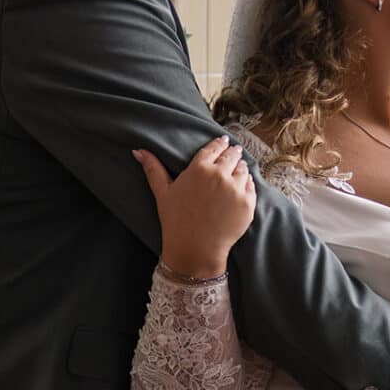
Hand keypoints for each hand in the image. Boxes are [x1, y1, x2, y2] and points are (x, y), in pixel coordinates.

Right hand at [134, 136, 256, 278]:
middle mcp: (219, 174)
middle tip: (234, 151)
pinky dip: (248, 183)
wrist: (195, 249)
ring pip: (243, 169)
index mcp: (199, 168)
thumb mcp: (163, 193)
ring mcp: (235, 188)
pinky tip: (242, 185)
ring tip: (238, 169)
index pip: (213, 148)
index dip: (219, 143)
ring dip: (240, 167)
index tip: (223, 141)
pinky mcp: (247, 203)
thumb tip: (137, 151)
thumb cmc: (176, 221)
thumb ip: (153, 169)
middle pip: (231, 155)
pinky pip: (251, 185)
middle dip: (232, 153)